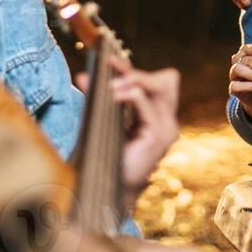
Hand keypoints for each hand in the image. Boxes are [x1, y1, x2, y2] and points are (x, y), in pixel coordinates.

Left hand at [76, 67, 178, 208]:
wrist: (106, 191)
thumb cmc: (105, 158)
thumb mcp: (104, 122)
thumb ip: (99, 99)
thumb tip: (83, 76)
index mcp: (159, 118)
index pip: (161, 82)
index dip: (136, 69)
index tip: (109, 59)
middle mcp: (168, 122)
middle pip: (168, 79)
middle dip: (137, 71)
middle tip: (109, 68)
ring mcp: (167, 129)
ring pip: (160, 86)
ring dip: (133, 78)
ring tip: (109, 84)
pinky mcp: (158, 136)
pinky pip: (145, 102)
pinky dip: (127, 93)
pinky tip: (111, 95)